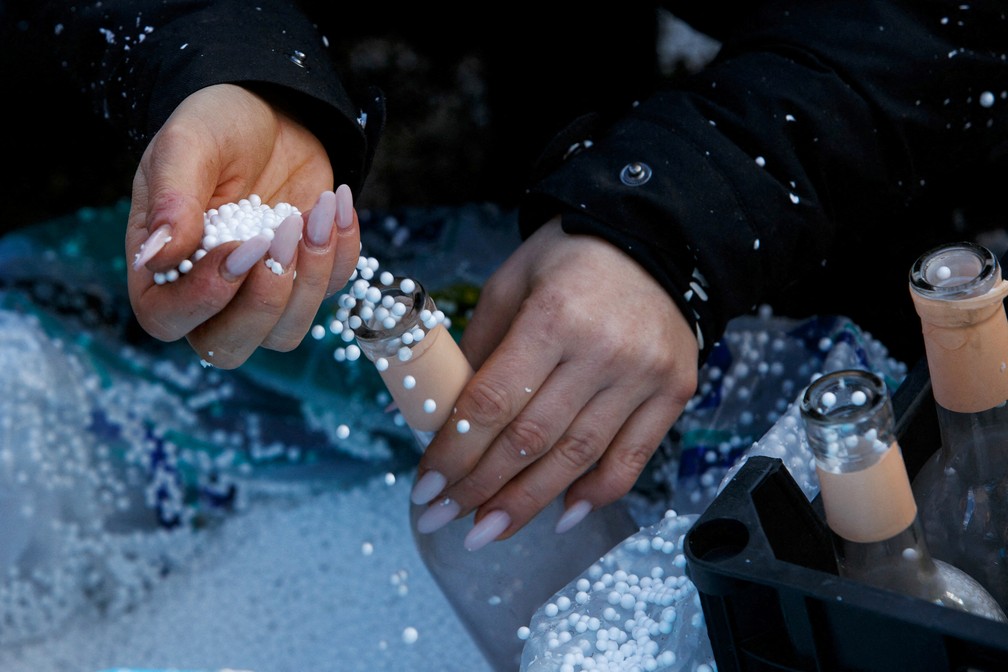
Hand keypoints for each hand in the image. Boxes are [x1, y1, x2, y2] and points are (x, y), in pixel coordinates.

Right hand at [125, 84, 360, 367]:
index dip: (205, 298)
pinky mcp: (309, 276)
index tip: (241, 246)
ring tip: (318, 210)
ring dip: (311, 277)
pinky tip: (336, 203)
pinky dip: (344, 250)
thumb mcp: (187, 146)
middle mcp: (209, 293)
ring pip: (286, 333)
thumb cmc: (216, 126)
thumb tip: (155, 259)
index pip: (165, 320)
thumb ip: (172, 200)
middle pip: (228, 348)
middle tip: (282, 235)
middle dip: (264, 301)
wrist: (271, 108)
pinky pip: (334, 291)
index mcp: (161, 268)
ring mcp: (262, 291)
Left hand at [411, 217, 698, 548]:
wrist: (656, 239)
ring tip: (486, 532)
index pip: (492, 402)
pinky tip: (561, 516)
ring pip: (576, 459)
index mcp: (554, 317)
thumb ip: (480, 347)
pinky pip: (632, 459)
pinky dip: (595, 494)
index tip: (425, 487)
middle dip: (478, 488)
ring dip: (526, 504)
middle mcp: (602, 351)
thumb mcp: (510, 283)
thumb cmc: (570, 258)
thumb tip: (444, 416)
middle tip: (440, 518)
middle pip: (530, 440)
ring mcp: (643, 376)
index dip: (454, 453)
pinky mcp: (674, 392)